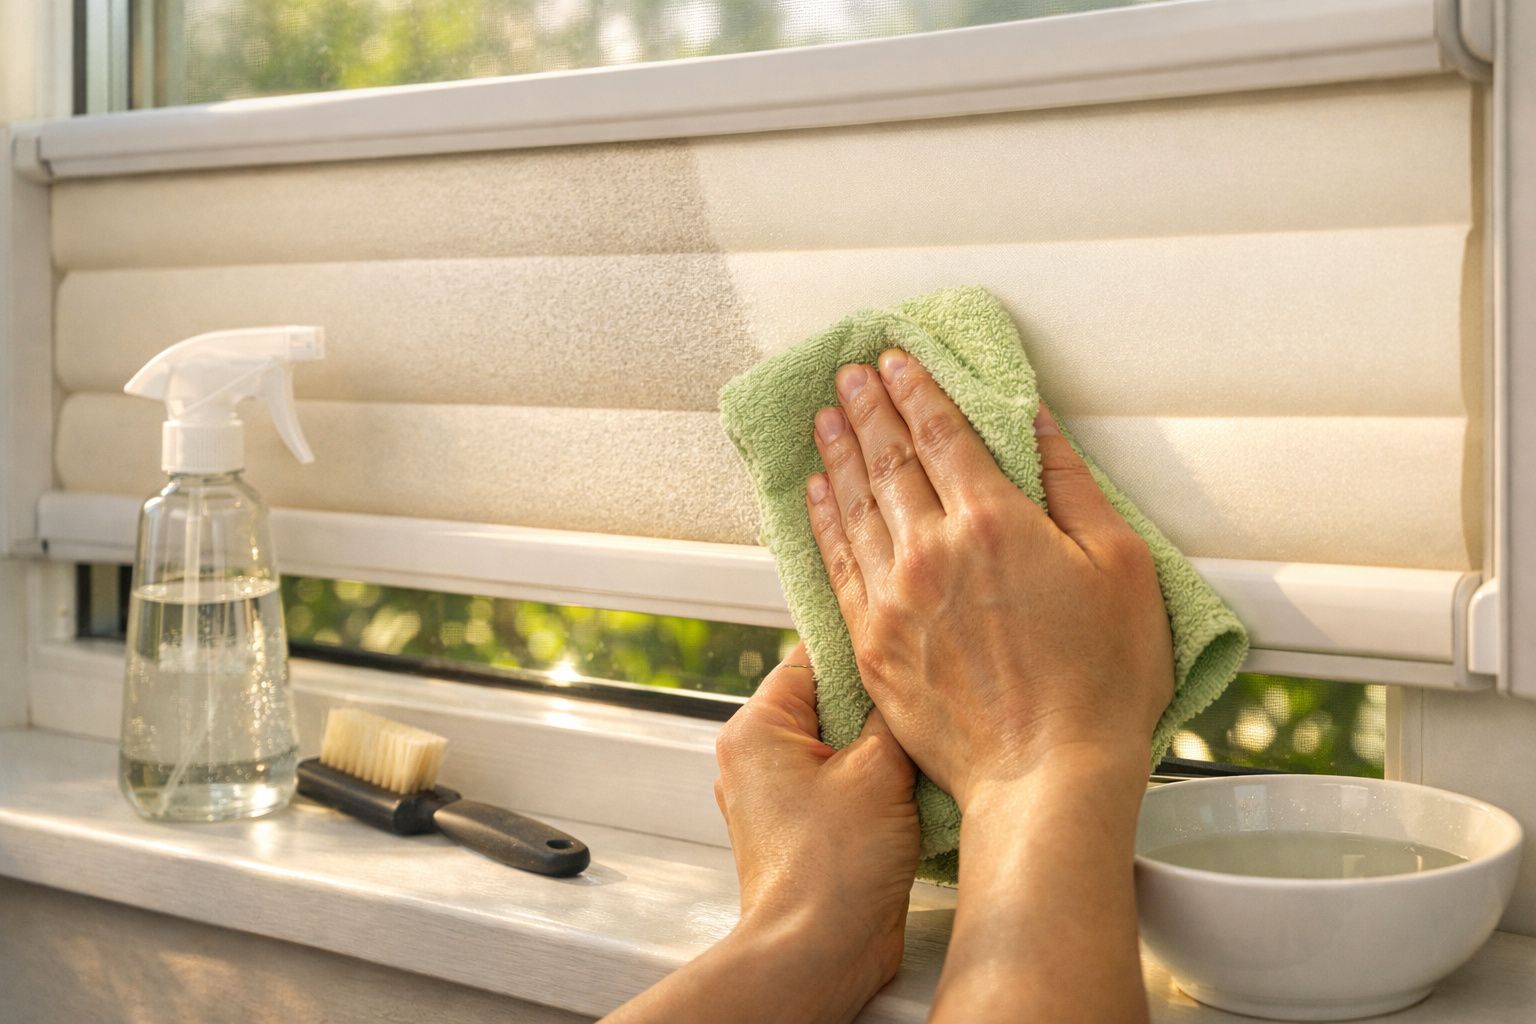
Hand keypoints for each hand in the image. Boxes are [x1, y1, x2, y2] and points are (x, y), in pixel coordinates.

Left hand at [714, 644, 919, 1006]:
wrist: (817, 951)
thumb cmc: (834, 866)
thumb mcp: (879, 768)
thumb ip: (890, 713)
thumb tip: (900, 683)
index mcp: (756, 728)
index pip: (811, 659)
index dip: (862, 655)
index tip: (904, 653)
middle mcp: (754, 759)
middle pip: (827, 704)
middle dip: (876, 711)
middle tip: (919, 712)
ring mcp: (774, 798)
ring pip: (839, 749)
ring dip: (880, 755)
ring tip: (915, 760)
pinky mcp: (799, 832)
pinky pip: (840, 788)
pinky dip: (874, 789)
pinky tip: (908, 798)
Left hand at [805, 351, 1173, 810]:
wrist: (1047, 775)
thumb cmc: (1098, 682)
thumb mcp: (1120, 565)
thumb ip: (1071, 486)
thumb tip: (1036, 426)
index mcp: (992, 522)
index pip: (941, 434)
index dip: (916, 392)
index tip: (895, 362)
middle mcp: (931, 552)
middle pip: (888, 461)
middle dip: (867, 409)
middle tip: (849, 374)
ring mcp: (894, 600)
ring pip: (853, 507)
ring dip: (838, 454)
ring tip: (824, 418)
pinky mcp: (873, 645)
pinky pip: (837, 565)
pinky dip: (822, 522)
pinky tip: (816, 496)